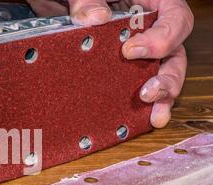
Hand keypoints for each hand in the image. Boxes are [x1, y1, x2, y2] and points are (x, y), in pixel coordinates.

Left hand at [27, 0, 193, 127]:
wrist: (62, 4)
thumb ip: (88, 1)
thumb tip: (95, 19)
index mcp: (154, 3)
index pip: (175, 20)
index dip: (161, 38)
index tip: (130, 51)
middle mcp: (152, 30)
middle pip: (174, 55)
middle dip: (167, 78)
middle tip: (148, 93)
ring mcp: (141, 52)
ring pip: (161, 75)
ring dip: (160, 97)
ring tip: (154, 116)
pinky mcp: (123, 70)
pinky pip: (137, 86)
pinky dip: (138, 104)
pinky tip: (136, 120)